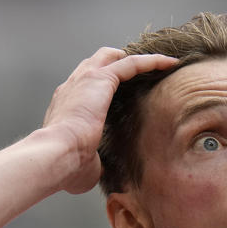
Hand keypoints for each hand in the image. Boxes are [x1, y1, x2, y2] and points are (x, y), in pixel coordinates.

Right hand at [43, 48, 176, 193]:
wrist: (57, 154)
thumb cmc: (67, 165)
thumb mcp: (84, 163)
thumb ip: (93, 161)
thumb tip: (99, 169)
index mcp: (66, 106)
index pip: (84, 87)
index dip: (101, 85)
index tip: (120, 91)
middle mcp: (73, 87)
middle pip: (96, 63)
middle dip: (116, 63)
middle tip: (139, 71)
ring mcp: (85, 80)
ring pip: (114, 57)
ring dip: (136, 58)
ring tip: (160, 63)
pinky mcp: (101, 79)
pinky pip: (131, 63)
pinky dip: (151, 61)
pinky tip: (169, 63)